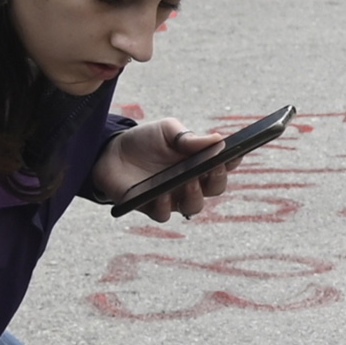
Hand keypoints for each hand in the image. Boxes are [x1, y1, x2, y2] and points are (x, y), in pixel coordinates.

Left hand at [93, 114, 238, 223]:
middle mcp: (192, 182)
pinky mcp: (152, 207)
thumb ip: (188, 137)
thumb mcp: (166, 130)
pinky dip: (164, 205)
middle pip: (215, 187)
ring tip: (188, 181)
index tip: (236, 153)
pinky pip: (164, 214)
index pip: (224, 164)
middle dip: (218, 178)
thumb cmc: (144, 140)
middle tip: (214, 167)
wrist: (110, 152)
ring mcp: (173, 197)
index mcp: (199, 162)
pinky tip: (161, 193)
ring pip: (193, 206)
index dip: (233, 160)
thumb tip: (216, 139)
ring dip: (194, 196)